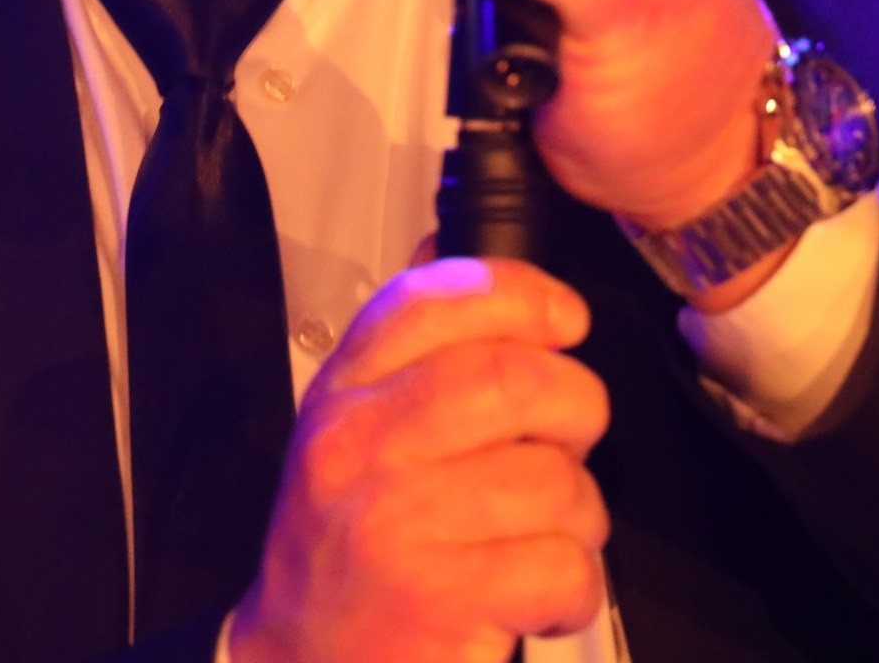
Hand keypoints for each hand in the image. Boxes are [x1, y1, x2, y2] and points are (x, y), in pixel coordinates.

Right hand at [226, 258, 610, 662]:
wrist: (300, 658)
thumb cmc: (346, 541)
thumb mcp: (355, 427)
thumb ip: (411, 349)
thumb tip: (468, 255)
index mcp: (346, 393)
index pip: (430, 298)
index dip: (520, 294)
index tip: (563, 319)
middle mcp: (363, 447)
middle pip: (513, 380)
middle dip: (575, 405)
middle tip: (565, 438)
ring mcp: (400, 525)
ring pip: (555, 481)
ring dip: (578, 514)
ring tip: (540, 534)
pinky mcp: (443, 601)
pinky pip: (562, 565)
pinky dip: (573, 587)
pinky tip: (536, 594)